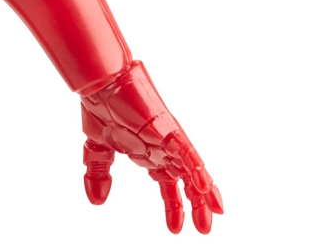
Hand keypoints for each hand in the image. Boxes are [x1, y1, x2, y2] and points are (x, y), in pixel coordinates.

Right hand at [80, 61, 223, 233]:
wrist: (100, 83)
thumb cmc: (102, 106)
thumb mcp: (97, 149)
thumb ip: (99, 174)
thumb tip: (96, 199)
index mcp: (148, 153)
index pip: (167, 184)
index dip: (174, 206)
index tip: (176, 228)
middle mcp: (162, 149)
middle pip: (186, 182)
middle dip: (196, 205)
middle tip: (204, 229)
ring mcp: (167, 140)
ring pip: (193, 170)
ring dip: (204, 192)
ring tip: (215, 212)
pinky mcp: (167, 130)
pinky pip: (187, 152)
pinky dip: (196, 169)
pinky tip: (205, 187)